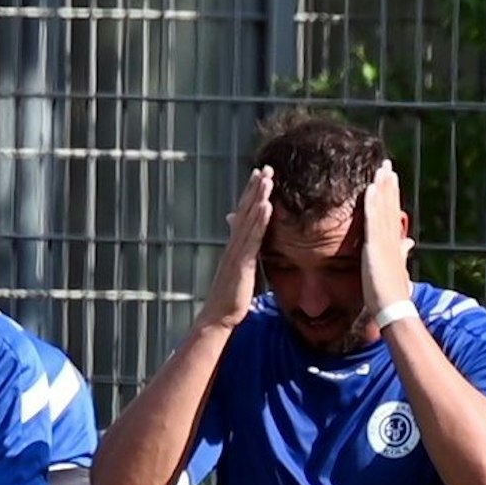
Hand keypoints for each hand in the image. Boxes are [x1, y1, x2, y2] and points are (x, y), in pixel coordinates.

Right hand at [198, 166, 273, 329]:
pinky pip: (253, 238)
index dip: (251, 194)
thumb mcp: (237, 271)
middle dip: (255, 188)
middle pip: (245, 211)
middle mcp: (233, 244)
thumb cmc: (229, 297)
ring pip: (249, 220)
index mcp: (234, 246)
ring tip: (267, 179)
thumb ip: (242, 254)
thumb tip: (244, 248)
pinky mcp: (242, 263)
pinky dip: (260, 221)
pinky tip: (267, 206)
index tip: (260, 175)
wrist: (218, 316)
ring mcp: (236, 252)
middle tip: (265, 167)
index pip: (243, 214)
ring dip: (258, 198)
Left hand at [361, 160, 413, 313]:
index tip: (391, 177)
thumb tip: (409, 242)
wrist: (394, 308)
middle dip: (389, 184)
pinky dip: (372, 203)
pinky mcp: (375, 246)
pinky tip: (370, 188)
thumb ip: (401, 252)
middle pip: (390, 205)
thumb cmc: (393, 293)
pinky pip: (373, 220)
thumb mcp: (398, 268)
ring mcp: (384, 241)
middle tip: (387, 165)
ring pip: (383, 208)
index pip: (392, 213)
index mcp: (394, 242)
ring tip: (381, 169)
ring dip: (382, 187)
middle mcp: (391, 238)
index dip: (392, 194)